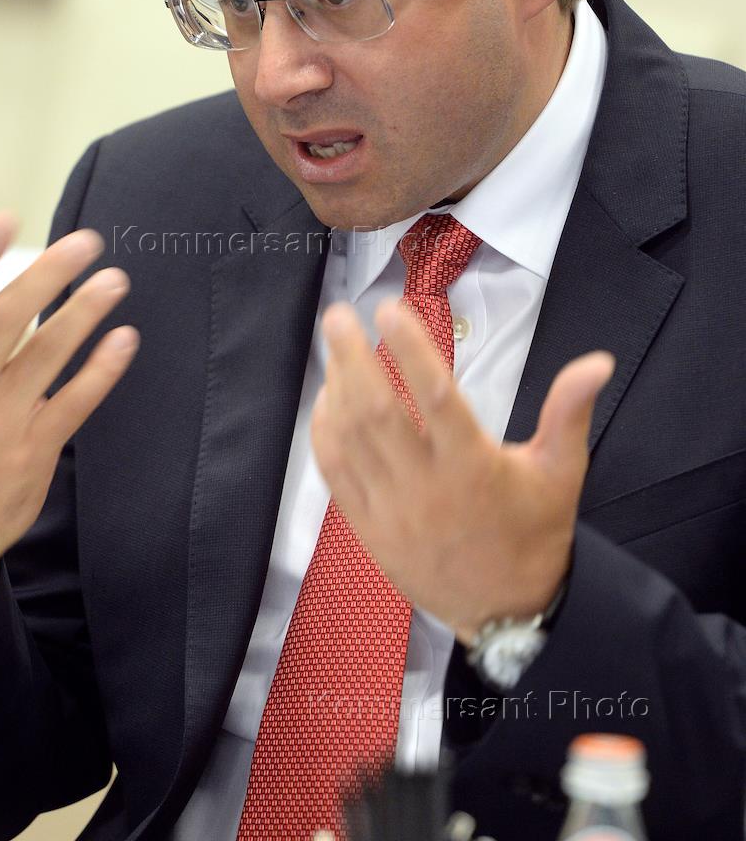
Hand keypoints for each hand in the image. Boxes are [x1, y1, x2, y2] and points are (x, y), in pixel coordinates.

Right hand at [0, 213, 136, 648]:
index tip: (4, 221)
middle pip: (7, 320)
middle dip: (49, 275)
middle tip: (86, 242)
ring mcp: (0, 422)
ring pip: (46, 357)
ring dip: (84, 315)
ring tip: (115, 282)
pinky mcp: (34, 450)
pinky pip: (74, 403)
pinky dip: (102, 371)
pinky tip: (124, 340)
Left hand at [310, 299, 614, 643]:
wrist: (507, 613)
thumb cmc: (535, 533)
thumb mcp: (563, 472)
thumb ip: (570, 411)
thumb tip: (598, 360)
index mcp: (475, 468)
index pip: (437, 397)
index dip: (411, 350)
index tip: (389, 310)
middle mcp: (427, 488)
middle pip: (377, 413)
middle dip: (352, 358)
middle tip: (338, 316)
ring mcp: (391, 511)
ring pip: (351, 440)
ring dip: (336, 388)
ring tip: (334, 348)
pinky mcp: (369, 530)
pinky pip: (335, 475)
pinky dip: (325, 433)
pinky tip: (327, 401)